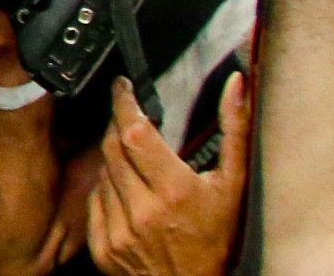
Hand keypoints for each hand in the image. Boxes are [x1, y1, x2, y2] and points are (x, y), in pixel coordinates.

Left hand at [87, 74, 248, 275]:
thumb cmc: (220, 239)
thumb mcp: (234, 185)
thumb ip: (235, 131)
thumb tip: (237, 84)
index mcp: (175, 191)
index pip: (133, 132)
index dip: (124, 104)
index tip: (123, 88)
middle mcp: (142, 212)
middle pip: (112, 147)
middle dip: (117, 125)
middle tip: (128, 117)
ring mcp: (120, 232)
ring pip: (102, 172)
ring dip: (114, 158)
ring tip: (137, 161)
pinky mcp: (103, 248)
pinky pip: (95, 201)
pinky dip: (107, 189)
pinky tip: (128, 191)